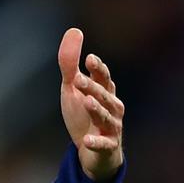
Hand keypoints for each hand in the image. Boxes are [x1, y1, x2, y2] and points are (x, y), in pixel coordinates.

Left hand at [58, 28, 123, 181]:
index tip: (88, 59)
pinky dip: (96, 142)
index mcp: (105, 91)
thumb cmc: (84, 114)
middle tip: (78, 81)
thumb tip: (74, 30)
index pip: (103, 77)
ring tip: (86, 102)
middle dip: (93, 88)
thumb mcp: (73, 88)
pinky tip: (86, 141)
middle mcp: (112, 107)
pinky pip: (104, 144)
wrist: (92, 152)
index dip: (97, 69)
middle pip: (104, 96)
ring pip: (106, 118)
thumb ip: (70, 63)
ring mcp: (111, 127)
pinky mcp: (108, 146)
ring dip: (97, 110)